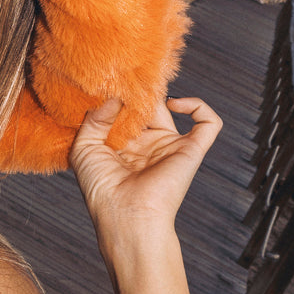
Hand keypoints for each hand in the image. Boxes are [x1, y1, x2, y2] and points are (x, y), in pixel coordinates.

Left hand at [69, 96, 220, 256]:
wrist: (125, 216)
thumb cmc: (102, 191)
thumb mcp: (84, 150)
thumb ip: (93, 120)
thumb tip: (113, 98)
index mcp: (123, 145)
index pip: (124, 110)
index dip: (118, 95)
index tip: (108, 81)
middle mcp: (146, 144)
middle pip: (145, 105)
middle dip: (136, 90)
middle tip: (125, 78)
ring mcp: (170, 146)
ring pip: (170, 107)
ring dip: (158, 93)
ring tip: (143, 90)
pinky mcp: (191, 151)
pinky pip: (209, 123)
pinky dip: (199, 106)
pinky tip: (175, 104)